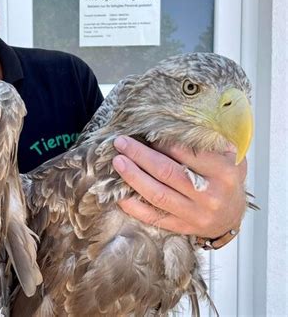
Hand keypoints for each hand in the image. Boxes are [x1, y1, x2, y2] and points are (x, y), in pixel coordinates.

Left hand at [112, 136, 246, 237]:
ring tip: (118, 161)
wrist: (232, 215)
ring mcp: (195, 214)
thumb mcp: (228, 155)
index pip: (185, 153)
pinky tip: (119, 193)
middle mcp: (209, 195)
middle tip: (121, 142)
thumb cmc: (226, 178)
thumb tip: (174, 124)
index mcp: (224, 172)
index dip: (161, 142)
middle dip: (139, 155)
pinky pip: (152, 217)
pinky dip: (133, 206)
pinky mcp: (182, 227)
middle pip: (166, 172)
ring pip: (157, 194)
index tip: (145, 132)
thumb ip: (208, 141)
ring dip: (133, 176)